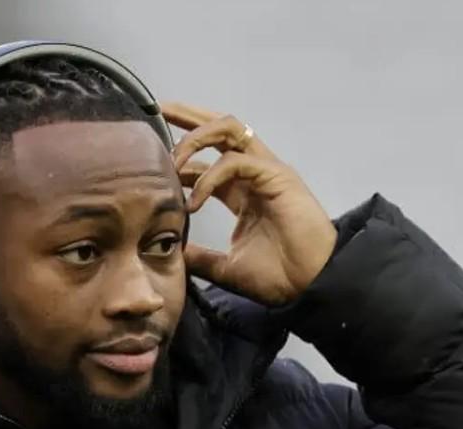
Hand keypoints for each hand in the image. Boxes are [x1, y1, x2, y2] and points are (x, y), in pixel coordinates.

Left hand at [162, 101, 337, 305]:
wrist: (312, 285)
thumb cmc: (279, 277)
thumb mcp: (226, 268)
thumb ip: (200, 257)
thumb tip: (173, 254)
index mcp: (241, 192)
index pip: (207, 161)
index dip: (180, 157)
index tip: (150, 161)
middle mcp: (253, 174)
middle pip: (219, 130)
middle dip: (188, 117)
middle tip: (158, 110)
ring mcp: (266, 171)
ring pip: (229, 130)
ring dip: (196, 137)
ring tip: (171, 160)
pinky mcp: (276, 175)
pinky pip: (236, 161)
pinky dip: (209, 177)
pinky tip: (194, 201)